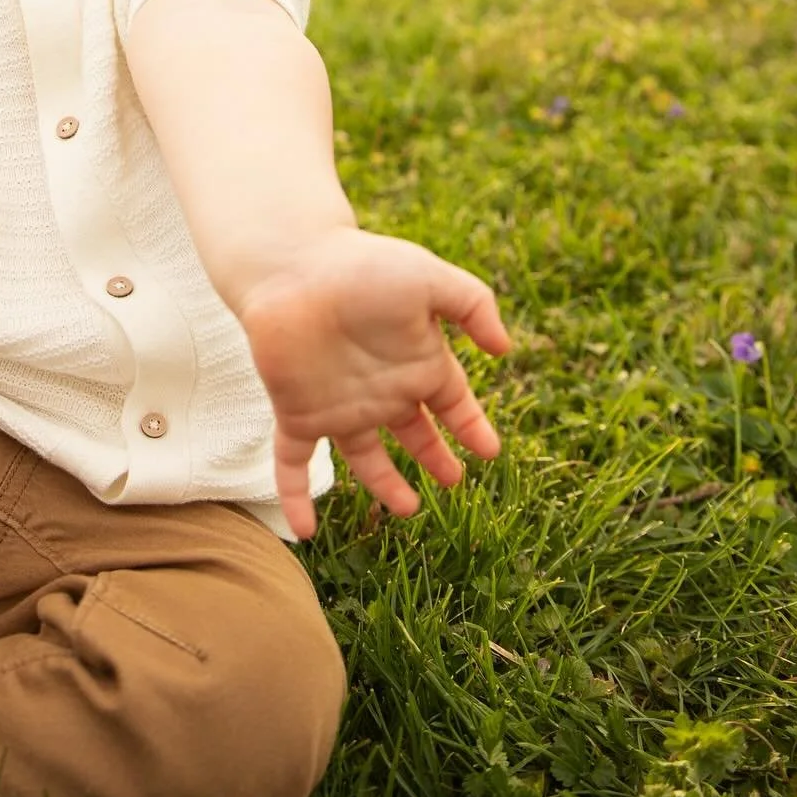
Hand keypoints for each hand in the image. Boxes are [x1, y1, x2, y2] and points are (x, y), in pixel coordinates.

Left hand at [236, 224, 511, 538]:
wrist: (292, 265)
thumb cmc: (361, 266)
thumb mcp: (430, 280)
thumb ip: (474, 306)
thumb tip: (505, 350)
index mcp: (416, 360)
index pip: (452, 404)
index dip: (472, 427)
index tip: (491, 451)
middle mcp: (381, 388)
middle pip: (413, 433)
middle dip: (434, 457)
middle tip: (454, 482)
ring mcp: (339, 405)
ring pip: (364, 458)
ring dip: (384, 485)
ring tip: (407, 509)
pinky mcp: (298, 414)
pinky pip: (294, 465)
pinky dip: (296, 497)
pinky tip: (304, 531)